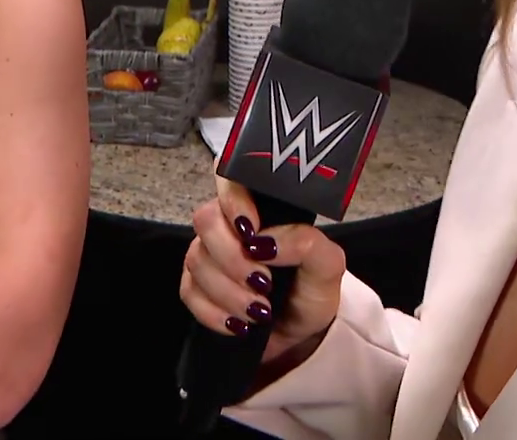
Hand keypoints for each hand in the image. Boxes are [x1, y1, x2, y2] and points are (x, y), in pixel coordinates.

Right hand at [181, 179, 345, 363]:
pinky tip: (239, 323)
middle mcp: (228, 225)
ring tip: (259, 310)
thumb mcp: (327, 265)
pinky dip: (215, 312)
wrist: (301, 335)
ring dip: (230, 292)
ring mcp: (208, 254)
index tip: (251, 232)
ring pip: (197, 260)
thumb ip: (306, 242)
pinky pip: (189, 292)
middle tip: (263, 282)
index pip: (231, 180)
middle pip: (206, 220)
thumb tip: (266, 241)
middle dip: (233, 258)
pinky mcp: (196, 285)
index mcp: (261, 208)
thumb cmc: (312, 291)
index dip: (233, 201)